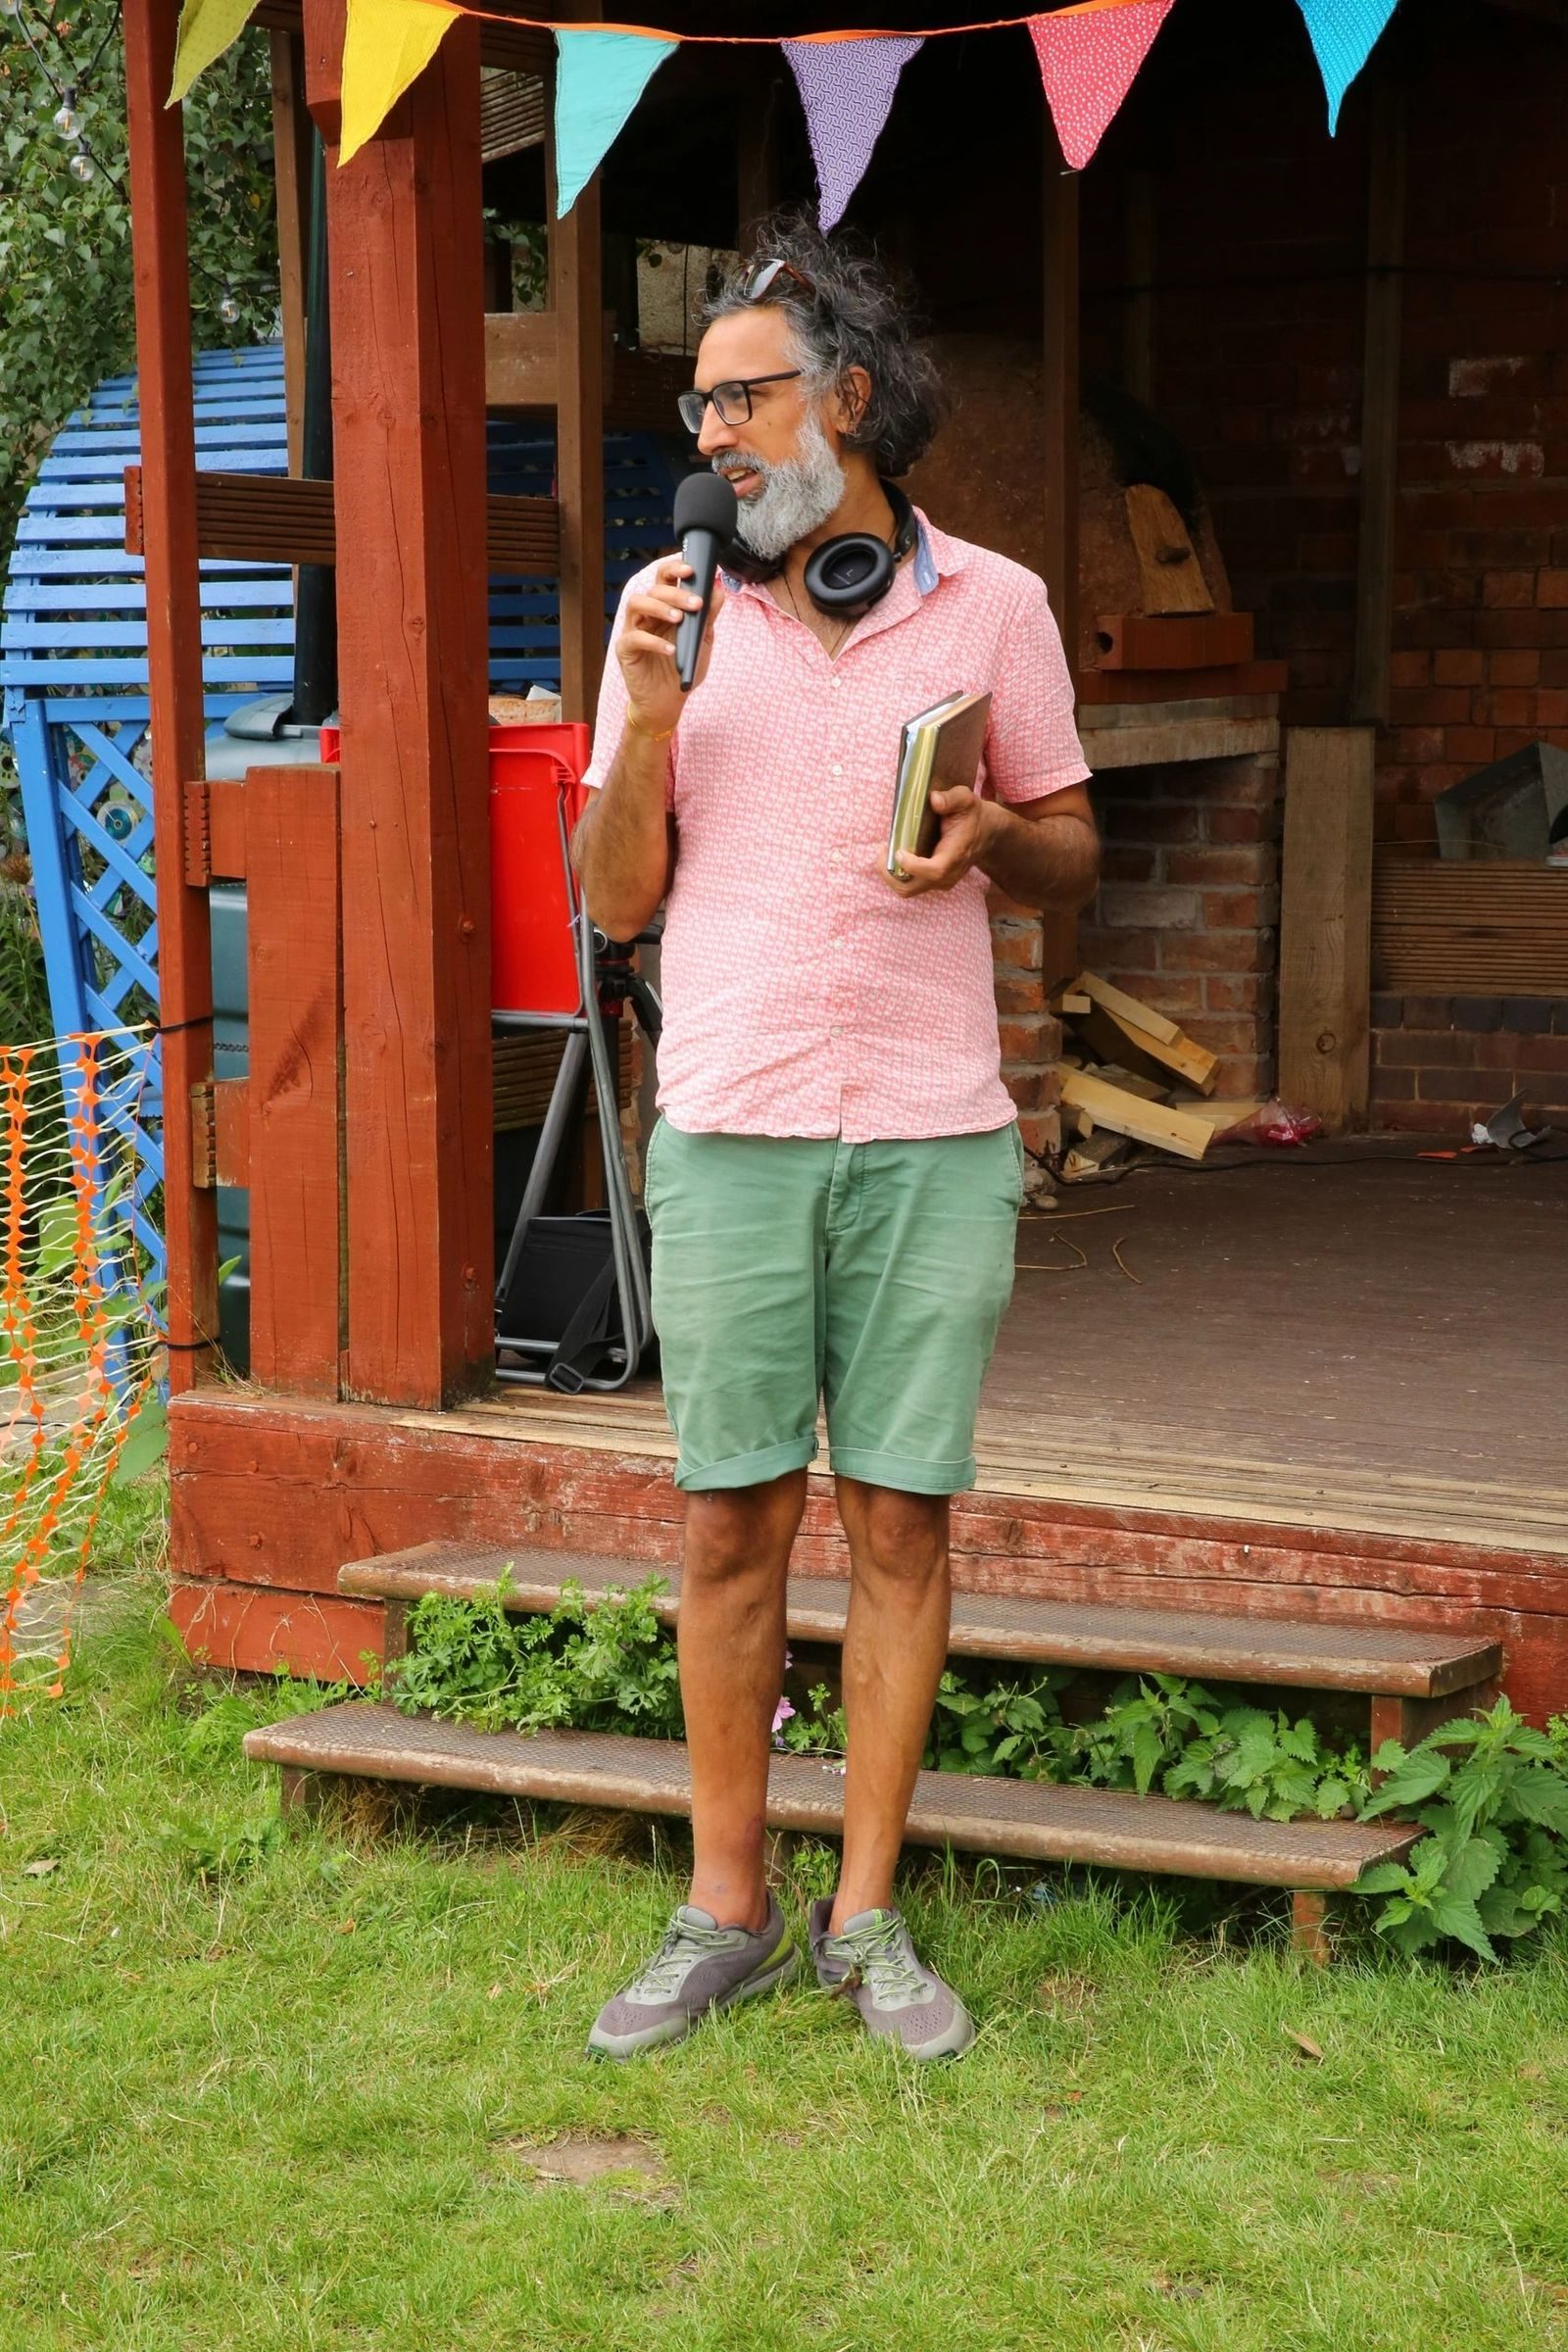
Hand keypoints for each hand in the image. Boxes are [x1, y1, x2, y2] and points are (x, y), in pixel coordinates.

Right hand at [615, 553, 726, 737]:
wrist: (669, 701)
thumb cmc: (683, 667)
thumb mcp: (702, 640)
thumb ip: (708, 616)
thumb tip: (717, 590)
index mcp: (664, 607)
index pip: (664, 578)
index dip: (674, 568)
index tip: (692, 569)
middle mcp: (647, 614)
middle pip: (653, 588)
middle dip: (675, 592)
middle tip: (695, 604)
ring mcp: (633, 630)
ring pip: (637, 603)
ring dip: (660, 607)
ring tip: (679, 619)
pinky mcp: (625, 650)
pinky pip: (634, 638)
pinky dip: (654, 641)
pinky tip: (671, 650)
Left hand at [885, 785, 1000, 896]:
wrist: (988, 833)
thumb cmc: (973, 815)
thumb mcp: (966, 799)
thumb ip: (951, 798)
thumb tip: (934, 800)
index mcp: (956, 855)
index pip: (935, 871)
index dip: (913, 865)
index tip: (898, 851)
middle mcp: (948, 874)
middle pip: (911, 888)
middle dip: (890, 874)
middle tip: (883, 851)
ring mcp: (941, 881)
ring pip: (907, 890)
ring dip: (891, 874)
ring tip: (886, 852)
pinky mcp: (935, 882)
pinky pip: (910, 885)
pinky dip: (897, 874)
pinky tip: (894, 854)